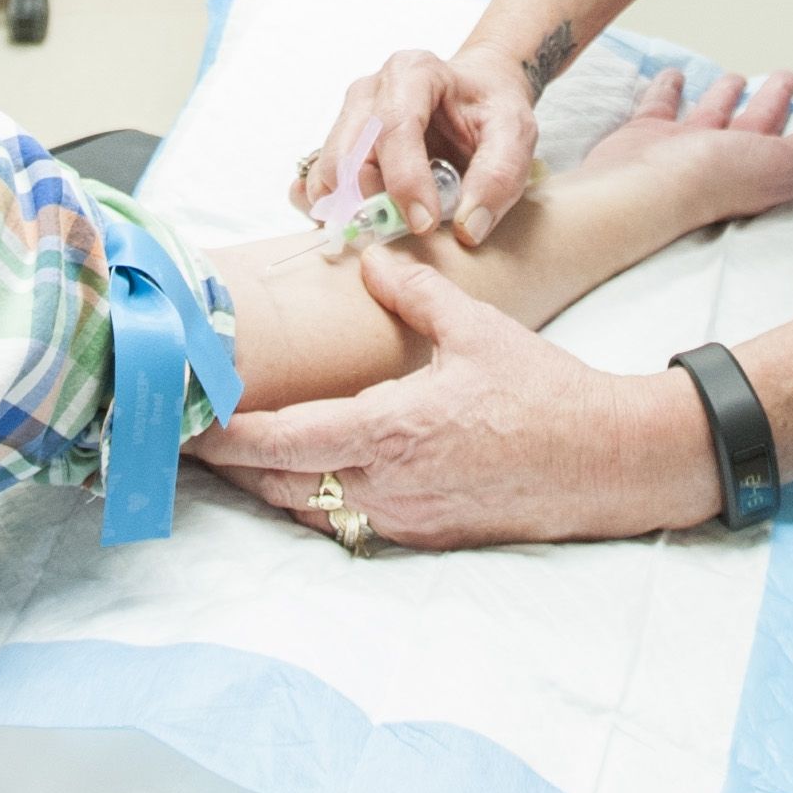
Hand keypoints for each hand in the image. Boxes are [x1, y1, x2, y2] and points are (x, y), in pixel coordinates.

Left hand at [195, 246, 724, 547]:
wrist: (605, 462)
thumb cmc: (543, 394)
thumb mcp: (476, 330)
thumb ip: (413, 293)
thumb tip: (370, 255)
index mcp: (389, 430)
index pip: (283, 441)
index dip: (227, 437)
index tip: (188, 425)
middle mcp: (387, 484)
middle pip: (281, 487)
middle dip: (235, 467)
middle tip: (194, 440)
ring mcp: (405, 519)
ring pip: (312, 512)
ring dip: (272, 488)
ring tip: (237, 459)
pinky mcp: (425, 537)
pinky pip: (351, 525)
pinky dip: (318, 504)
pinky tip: (309, 479)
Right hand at [302, 40, 540, 242]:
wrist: (478, 91)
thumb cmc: (492, 108)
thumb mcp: (516, 133)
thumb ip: (499, 176)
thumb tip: (466, 227)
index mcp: (414, 72)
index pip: (396, 126)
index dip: (405, 180)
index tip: (423, 225)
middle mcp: (371, 89)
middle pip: (350, 151)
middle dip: (371, 200)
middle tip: (402, 233)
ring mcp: (349, 115)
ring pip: (329, 169)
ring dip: (349, 208)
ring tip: (386, 227)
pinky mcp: (338, 142)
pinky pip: (316, 178)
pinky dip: (328, 206)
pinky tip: (354, 219)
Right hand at [577, 65, 792, 225]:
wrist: (637, 191)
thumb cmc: (706, 183)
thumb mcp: (784, 168)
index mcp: (762, 168)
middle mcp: (726, 161)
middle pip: (760, 125)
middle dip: (777, 101)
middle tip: (790, 78)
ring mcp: (685, 150)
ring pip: (714, 114)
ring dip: (727, 94)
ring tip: (738, 77)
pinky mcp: (648, 138)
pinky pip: (660, 106)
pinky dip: (668, 89)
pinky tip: (674, 76)